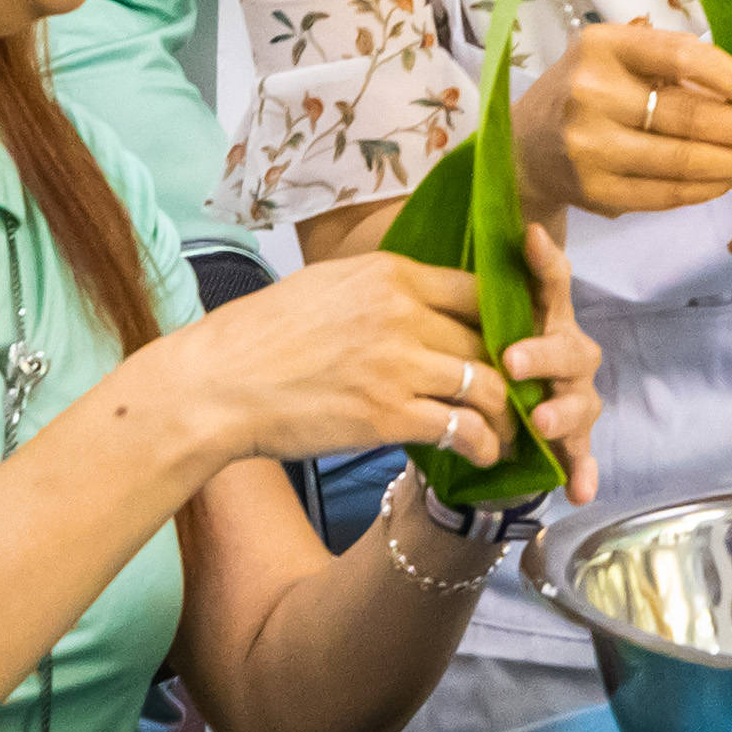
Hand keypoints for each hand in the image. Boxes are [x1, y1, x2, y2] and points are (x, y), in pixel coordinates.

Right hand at [144, 234, 601, 482]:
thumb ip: (376, 292)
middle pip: (491, 341)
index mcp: (388, 275)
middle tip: (518, 396)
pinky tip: (480, 457)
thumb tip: (413, 302)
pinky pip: (463, 429)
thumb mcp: (321, 289)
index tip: (508, 345)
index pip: (477, 290)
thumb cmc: (254, 340)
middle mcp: (403, 313)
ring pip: (490, 386)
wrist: (213, 386)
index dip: (503, 321)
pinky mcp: (389, 415)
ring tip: (503, 433)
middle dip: (513, 373)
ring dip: (506, 415)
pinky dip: (482, 447)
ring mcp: (399, 365)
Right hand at [511, 22, 731, 219]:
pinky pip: (664, 195)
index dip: (728, 74)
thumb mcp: (616, 57)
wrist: (521, 147)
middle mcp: (588, 95)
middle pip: (687, 116)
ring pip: (681, 161)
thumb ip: (670, 63)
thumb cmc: (585, 91)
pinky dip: (704, 189)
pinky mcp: (593, 191)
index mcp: (600, 47)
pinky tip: (727, 181)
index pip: (678, 55)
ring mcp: (588, 148)